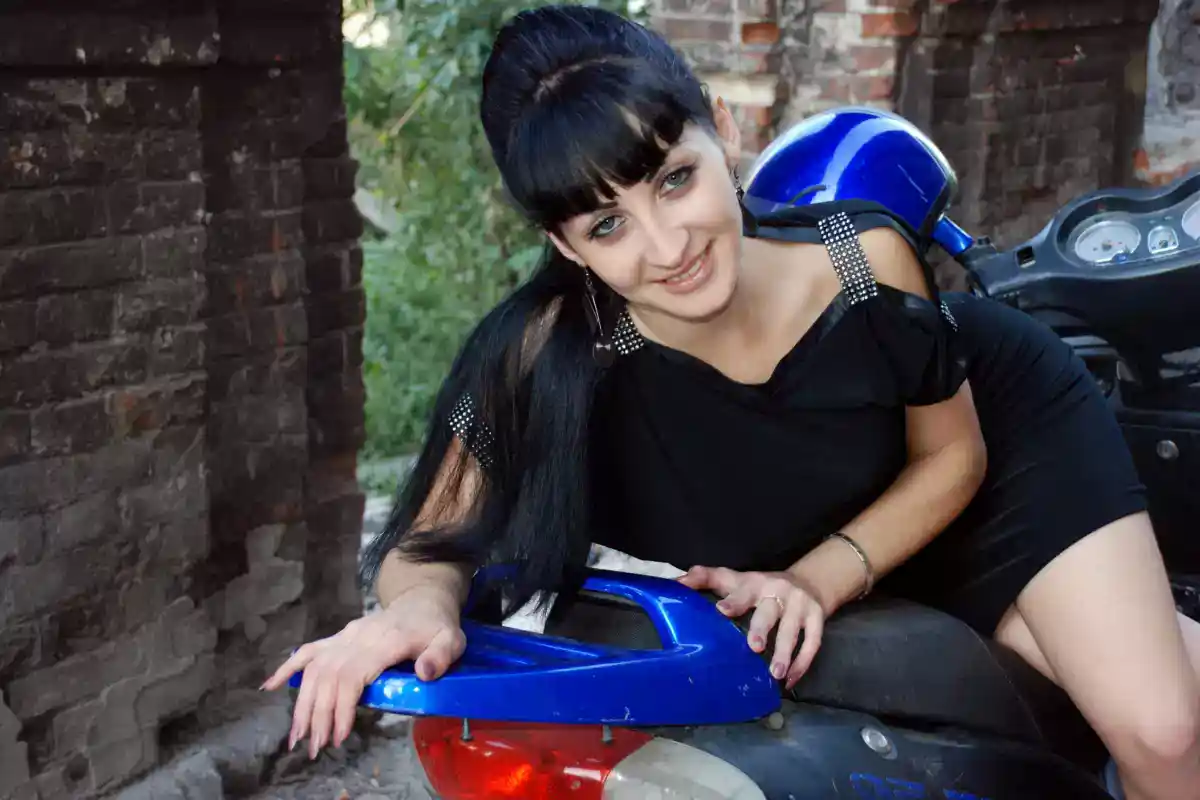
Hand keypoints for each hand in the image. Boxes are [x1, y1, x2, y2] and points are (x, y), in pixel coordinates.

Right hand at [261, 583, 465, 758]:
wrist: (422, 600)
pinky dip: (288, 668)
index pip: (354, 674)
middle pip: (330, 676)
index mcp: (385, 641)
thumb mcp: (451, 640)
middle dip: (319, 714)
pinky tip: (270, 687)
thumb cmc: (437, 626)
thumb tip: (424, 672)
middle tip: (315, 747)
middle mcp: (359, 637)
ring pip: (315, 669)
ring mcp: (345, 637)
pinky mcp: (338, 638)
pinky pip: (308, 650)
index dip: (343, 706)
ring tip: (296, 736)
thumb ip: (441, 656)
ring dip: (302, 703)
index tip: (339, 735)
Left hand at [679, 566, 824, 689]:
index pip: (741, 591)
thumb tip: (676, 583)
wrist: (809, 582)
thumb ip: (705, 578)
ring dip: (785, 653)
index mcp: (754, 583)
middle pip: (769, 611)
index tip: (721, 612)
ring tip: (775, 674)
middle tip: (754, 646)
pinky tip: (790, 680)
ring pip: (793, 631)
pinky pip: (812, 643)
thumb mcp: (734, 579)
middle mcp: (778, 592)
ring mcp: (800, 606)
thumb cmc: (760, 587)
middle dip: (762, 628)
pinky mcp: (817, 619)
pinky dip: (802, 664)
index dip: (733, 601)